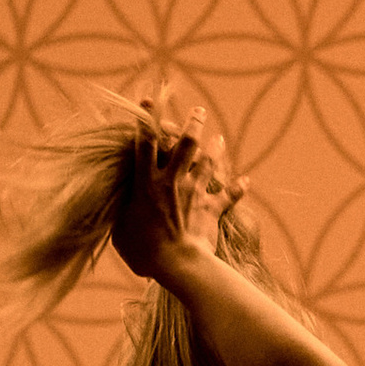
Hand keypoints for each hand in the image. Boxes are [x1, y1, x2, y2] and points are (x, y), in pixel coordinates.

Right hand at [111, 102, 234, 282]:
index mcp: (146, 182)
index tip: (149, 102)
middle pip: (185, 144)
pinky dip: (238, 188)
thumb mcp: (120, 230)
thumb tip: (117, 210)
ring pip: (208, 163)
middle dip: (192, 124)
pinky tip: (247, 181)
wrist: (179, 263)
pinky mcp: (212, 210)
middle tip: (199, 111)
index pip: (146, 143)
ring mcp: (195, 194)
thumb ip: (120, 213)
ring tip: (220, 138)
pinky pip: (228, 197)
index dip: (147, 120)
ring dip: (215, 149)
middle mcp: (173, 181)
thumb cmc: (143, 251)